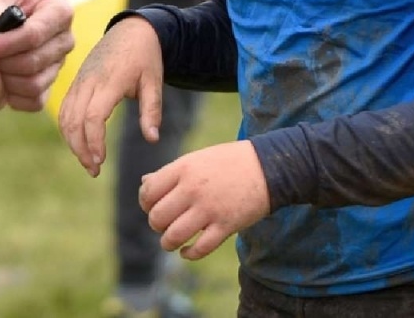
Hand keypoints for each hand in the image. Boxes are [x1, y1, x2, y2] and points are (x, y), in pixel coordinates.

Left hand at [0, 0, 74, 111]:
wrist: (22, 3)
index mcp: (60, 12)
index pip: (35, 35)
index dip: (5, 44)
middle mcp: (65, 40)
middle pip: (34, 63)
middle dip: (2, 63)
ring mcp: (59, 63)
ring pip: (34, 85)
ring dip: (5, 81)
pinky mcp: (50, 80)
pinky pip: (35, 100)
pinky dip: (13, 97)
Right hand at [58, 16, 162, 175]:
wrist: (132, 29)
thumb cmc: (146, 57)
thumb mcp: (154, 81)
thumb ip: (152, 110)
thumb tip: (152, 139)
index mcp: (110, 81)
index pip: (93, 117)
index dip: (94, 142)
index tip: (101, 161)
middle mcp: (90, 81)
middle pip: (74, 121)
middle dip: (81, 149)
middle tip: (94, 170)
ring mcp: (80, 81)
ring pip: (65, 117)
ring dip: (72, 142)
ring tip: (88, 162)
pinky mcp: (76, 82)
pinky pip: (64, 109)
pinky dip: (68, 129)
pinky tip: (80, 144)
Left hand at [140, 141, 271, 259]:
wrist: (269, 166)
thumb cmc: (230, 161)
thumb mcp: (198, 159)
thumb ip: (171, 172)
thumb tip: (144, 183)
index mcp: (184, 168)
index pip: (148, 193)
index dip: (146, 204)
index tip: (153, 206)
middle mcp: (193, 189)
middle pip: (157, 218)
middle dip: (157, 225)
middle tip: (166, 224)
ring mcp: (210, 209)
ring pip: (173, 237)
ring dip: (168, 243)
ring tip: (173, 241)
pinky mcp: (226, 226)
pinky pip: (199, 249)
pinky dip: (188, 254)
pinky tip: (187, 251)